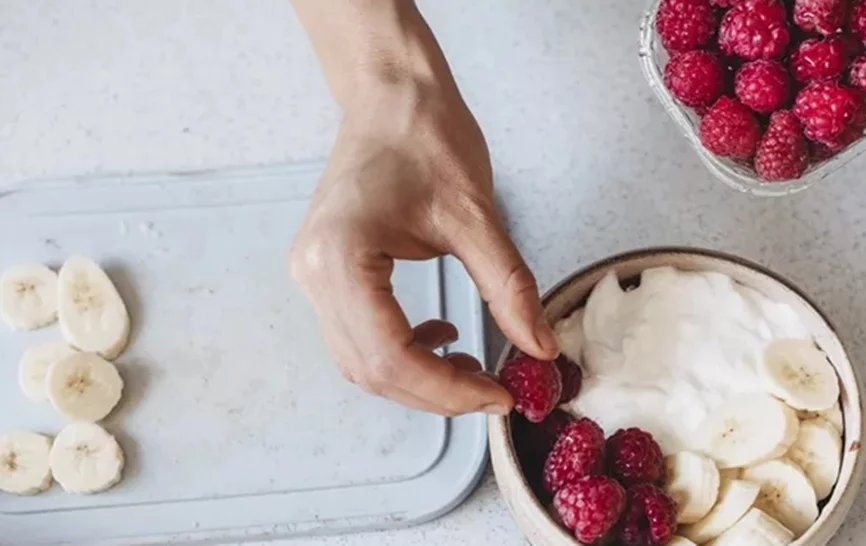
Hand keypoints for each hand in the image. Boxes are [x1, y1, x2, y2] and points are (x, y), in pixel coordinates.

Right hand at [289, 80, 558, 416]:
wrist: (391, 96)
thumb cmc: (426, 137)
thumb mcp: (477, 216)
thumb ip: (509, 288)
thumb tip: (541, 348)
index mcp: (341, 256)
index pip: (389, 354)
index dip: (445, 388)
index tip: (499, 394)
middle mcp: (312, 272)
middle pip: (370, 369)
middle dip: (435, 392)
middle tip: (494, 389)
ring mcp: (311, 274)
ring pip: (360, 361)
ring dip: (418, 378)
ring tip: (474, 369)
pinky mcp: (323, 273)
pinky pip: (358, 335)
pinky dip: (402, 351)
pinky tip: (442, 334)